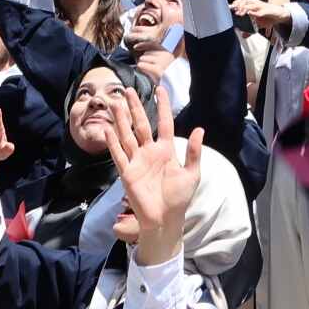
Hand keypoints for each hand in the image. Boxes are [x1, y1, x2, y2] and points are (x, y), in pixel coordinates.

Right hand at [110, 87, 205, 263]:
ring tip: (115, 103)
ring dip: (121, 120)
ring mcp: (137, 161)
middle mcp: (150, 152)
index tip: (159, 89)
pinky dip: (112, 143)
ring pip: (127, 136)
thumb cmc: (179, 197)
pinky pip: (119, 155)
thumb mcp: (192, 174)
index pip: (163, 123)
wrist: (165, 218)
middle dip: (135, 108)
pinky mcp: (128, 173)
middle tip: (127, 90)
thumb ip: (194, 152)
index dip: (162, 106)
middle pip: (141, 125)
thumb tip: (200, 129)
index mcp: (167, 150)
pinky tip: (107, 129)